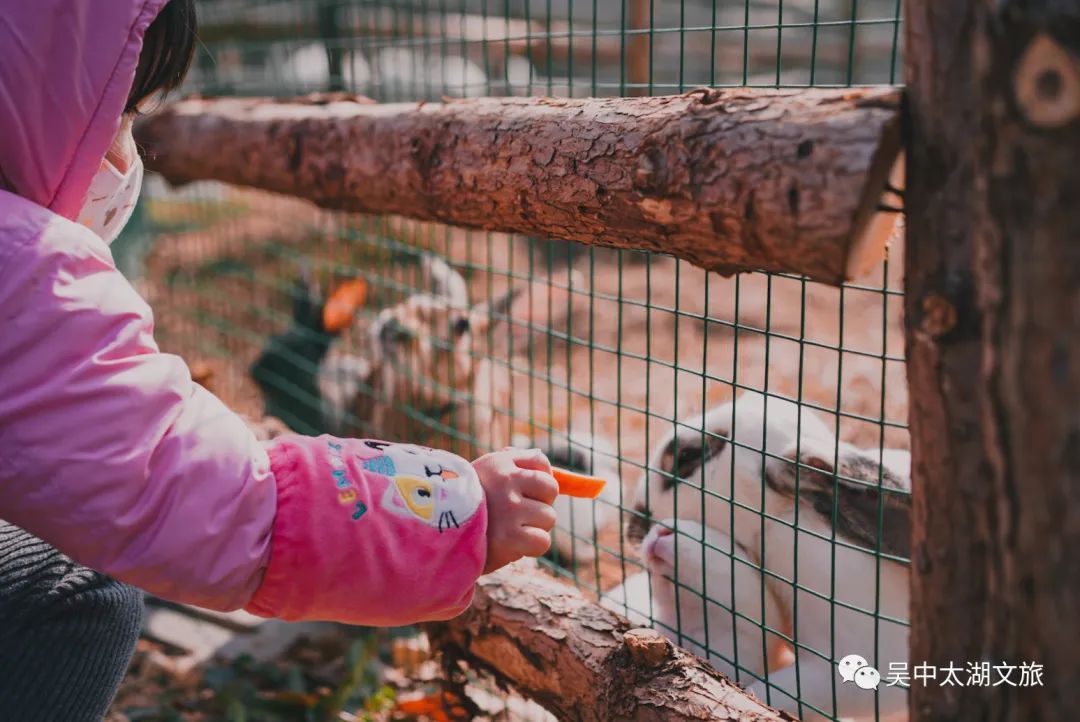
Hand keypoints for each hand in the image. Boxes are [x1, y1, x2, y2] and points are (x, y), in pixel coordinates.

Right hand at [473, 448, 558, 573]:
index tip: (524, 493)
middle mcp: (505, 481)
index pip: (542, 463)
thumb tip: (542, 457)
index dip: (539, 482)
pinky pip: (542, 541)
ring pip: (548, 517)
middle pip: (550, 489)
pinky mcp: (509, 537)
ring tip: (508, 531)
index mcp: (498, 463)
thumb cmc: (464, 506)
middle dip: (540, 504)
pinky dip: (530, 547)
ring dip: (534, 528)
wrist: (435, 536)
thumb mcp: (483, 474)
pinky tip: (511, 545)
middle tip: (517, 514)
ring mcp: (508, 508)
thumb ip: (513, 462)